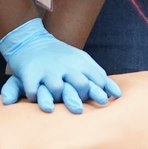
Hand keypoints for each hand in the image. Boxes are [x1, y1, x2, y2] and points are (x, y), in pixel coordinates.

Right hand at [0, 18, 121, 113]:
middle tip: (78, 108)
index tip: (100, 100)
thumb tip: (118, 96)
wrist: (30, 40)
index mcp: (79, 62)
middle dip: (82, 97)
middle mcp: (65, 65)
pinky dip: (36, 98)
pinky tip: (36, 101)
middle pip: (80, 84)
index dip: (99, 91)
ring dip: (56, 98)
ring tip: (54, 107)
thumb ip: (98, 75)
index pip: (97, 78)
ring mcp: (47, 69)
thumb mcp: (81, 59)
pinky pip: (34, 90)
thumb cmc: (61, 55)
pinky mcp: (29, 73)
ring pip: (56, 88)